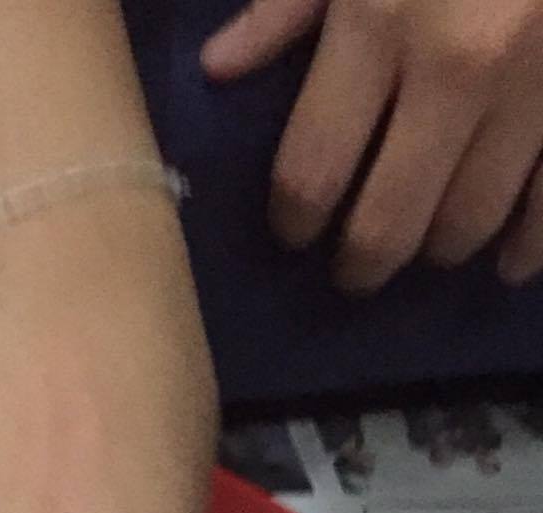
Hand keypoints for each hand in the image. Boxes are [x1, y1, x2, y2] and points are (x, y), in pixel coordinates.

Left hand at [203, 0, 542, 288]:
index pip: (310, 172)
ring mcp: (539, 85)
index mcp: (382, 23)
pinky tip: (509, 264)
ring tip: (425, 243)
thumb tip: (219, 68)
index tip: (294, 232)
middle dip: (363, 260)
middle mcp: (460, 67)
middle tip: (353, 270)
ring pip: (472, 219)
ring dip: (440, 245)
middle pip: (389, 220)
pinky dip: (532, 243)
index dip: (294, 221)